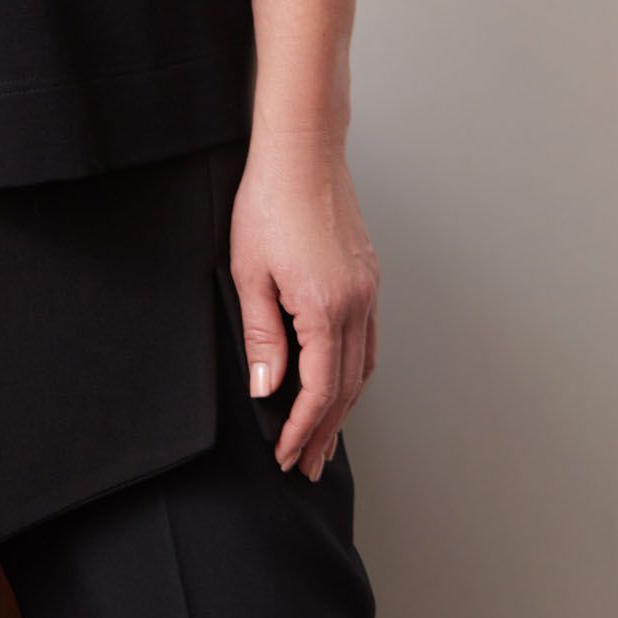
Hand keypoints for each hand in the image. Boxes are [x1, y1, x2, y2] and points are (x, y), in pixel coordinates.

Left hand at [228, 134, 381, 481]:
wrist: (303, 152)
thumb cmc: (269, 201)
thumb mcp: (248, 272)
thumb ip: (261, 337)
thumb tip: (267, 388)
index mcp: (325, 307)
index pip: (319, 390)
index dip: (302, 428)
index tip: (287, 453)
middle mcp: (356, 304)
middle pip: (347, 389)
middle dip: (326, 432)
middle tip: (310, 465)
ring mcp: (368, 290)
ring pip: (363, 368)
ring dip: (345, 409)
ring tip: (326, 438)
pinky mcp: (368, 277)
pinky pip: (369, 340)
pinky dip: (357, 373)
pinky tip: (345, 384)